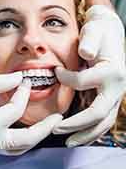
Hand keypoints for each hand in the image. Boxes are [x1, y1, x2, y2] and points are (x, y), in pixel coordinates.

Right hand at [0, 72, 61, 158]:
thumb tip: (18, 77)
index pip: (14, 108)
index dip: (21, 91)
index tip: (24, 79)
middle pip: (26, 141)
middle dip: (45, 129)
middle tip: (59, 118)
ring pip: (19, 148)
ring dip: (35, 136)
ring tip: (47, 125)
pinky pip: (9, 147)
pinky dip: (21, 139)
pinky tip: (26, 128)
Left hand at [53, 5, 125, 146]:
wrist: (111, 33)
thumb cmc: (99, 32)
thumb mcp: (94, 31)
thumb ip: (90, 41)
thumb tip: (85, 53)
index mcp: (112, 71)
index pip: (83, 82)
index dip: (65, 79)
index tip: (55, 72)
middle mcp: (117, 87)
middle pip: (97, 114)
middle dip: (75, 124)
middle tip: (55, 129)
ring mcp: (115, 95)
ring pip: (103, 122)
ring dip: (85, 134)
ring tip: (68, 142)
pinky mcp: (110, 97)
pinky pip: (103, 119)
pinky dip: (91, 129)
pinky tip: (80, 135)